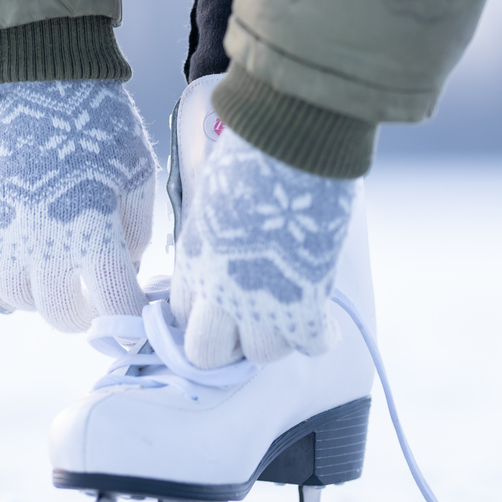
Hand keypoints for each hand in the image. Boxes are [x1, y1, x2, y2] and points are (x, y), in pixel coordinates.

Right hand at [0, 80, 154, 330]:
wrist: (31, 76)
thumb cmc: (96, 121)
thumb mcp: (138, 171)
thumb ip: (136, 231)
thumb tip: (126, 271)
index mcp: (92, 231)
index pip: (115, 309)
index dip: (131, 324)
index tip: (137, 322)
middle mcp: (42, 244)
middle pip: (63, 316)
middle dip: (87, 314)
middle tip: (96, 298)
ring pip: (22, 302)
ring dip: (43, 296)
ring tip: (57, 273)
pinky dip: (0, 292)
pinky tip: (17, 280)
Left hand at [171, 128, 354, 366]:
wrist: (291, 146)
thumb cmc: (250, 158)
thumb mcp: (212, 204)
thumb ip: (213, 242)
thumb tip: (225, 256)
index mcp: (191, 263)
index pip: (180, 317)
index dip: (201, 316)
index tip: (220, 308)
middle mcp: (217, 291)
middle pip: (207, 354)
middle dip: (228, 345)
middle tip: (250, 323)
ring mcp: (260, 303)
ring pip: (262, 355)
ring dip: (276, 338)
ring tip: (289, 316)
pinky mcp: (305, 303)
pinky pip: (312, 344)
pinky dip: (319, 335)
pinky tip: (321, 321)